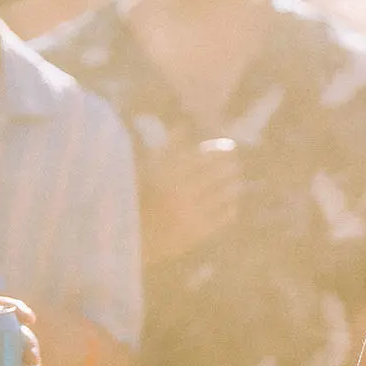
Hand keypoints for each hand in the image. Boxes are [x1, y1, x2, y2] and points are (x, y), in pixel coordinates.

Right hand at [140, 142, 241, 264]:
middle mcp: (182, 192)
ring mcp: (191, 214)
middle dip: (229, 167)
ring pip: (223, 195)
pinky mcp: (196, 234)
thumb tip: (185, 126)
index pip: (203, 157)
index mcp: (168, 174)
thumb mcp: (144, 170)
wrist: (128, 239)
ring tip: (236, 182)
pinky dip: (229, 209)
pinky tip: (231, 205)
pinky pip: (222, 218)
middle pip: (217, 174)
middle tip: (235, 164)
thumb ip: (166, 148)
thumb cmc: (132, 201)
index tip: (228, 147)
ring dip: (233, 186)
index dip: (219, 151)